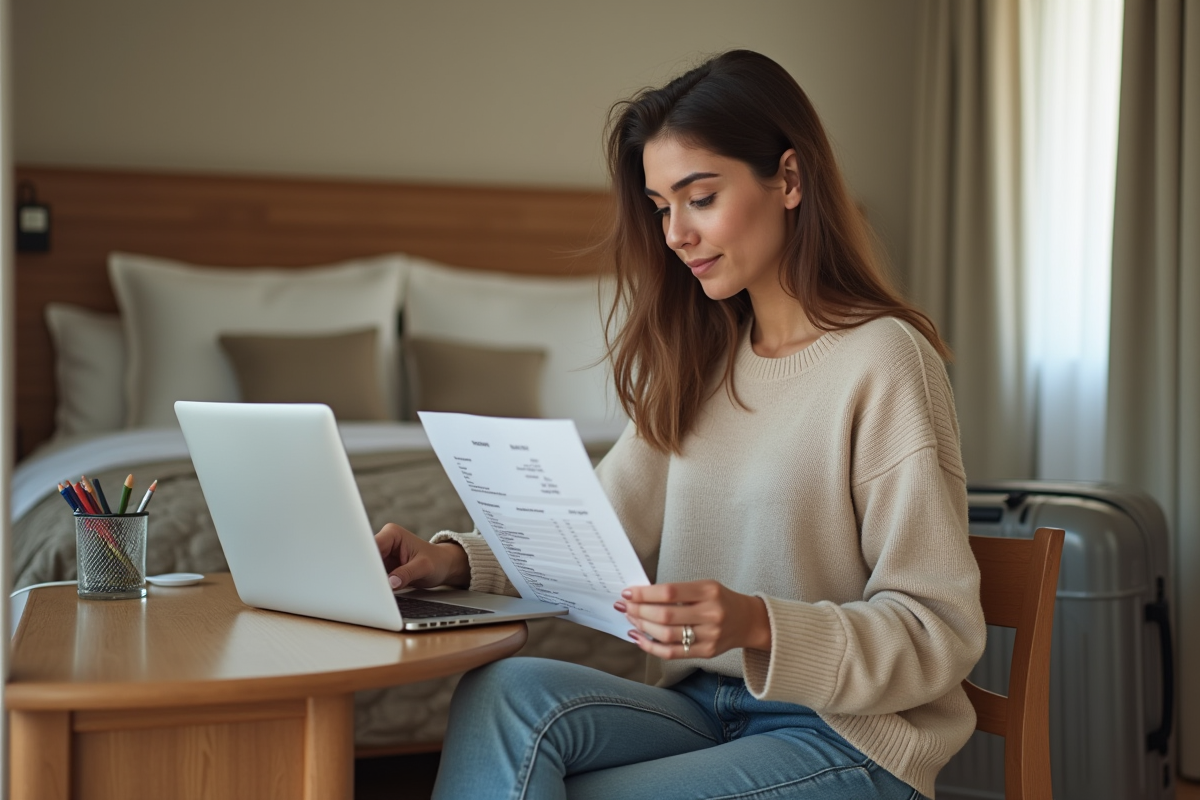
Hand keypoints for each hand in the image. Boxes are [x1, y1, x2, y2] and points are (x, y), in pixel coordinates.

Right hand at [375, 523, 469, 589]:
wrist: (443, 566)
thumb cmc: (437, 561)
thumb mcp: (424, 567)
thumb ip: (406, 574)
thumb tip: (390, 582)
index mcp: (392, 534)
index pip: (373, 547)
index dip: (367, 561)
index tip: (368, 576)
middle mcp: (384, 542)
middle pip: (366, 558)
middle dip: (368, 573)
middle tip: (370, 588)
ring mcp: (382, 556)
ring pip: (368, 569)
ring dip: (370, 580)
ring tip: (375, 591)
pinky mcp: (382, 568)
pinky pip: (374, 577)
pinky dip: (375, 584)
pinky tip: (377, 592)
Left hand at [615, 580, 771, 659]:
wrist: (748, 621)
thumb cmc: (720, 600)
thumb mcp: (704, 586)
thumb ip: (677, 591)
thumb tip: (640, 596)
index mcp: (709, 591)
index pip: (670, 592)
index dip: (645, 593)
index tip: (628, 592)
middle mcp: (711, 614)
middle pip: (666, 616)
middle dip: (639, 611)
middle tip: (625, 606)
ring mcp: (710, 636)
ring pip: (667, 635)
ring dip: (643, 628)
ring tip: (631, 619)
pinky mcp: (706, 652)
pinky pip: (672, 653)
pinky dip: (651, 647)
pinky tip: (639, 638)